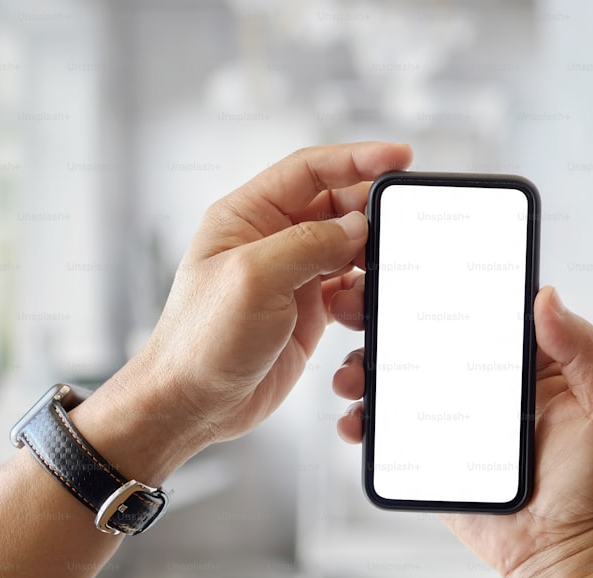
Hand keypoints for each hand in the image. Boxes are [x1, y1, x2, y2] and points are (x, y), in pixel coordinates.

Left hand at [71, 142, 412, 480]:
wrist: (193, 405)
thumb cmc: (202, 341)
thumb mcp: (255, 279)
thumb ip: (310, 243)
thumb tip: (357, 227)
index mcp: (247, 215)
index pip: (310, 169)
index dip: (357, 157)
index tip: (399, 156)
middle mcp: (271, 240)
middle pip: (337, 207)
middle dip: (369, 219)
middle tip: (398, 232)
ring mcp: (291, 276)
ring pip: (349, 251)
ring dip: (367, 267)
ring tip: (366, 289)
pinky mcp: (307, 311)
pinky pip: (349, 290)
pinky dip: (361, 300)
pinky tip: (354, 317)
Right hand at [333, 285, 592, 577]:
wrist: (559, 550)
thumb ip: (586, 349)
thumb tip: (547, 296)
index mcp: (525, 356)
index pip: (477, 305)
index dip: (438, 281)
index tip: (401, 267)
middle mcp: (484, 376)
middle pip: (425, 332)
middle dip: (383, 314)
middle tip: (354, 307)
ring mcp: (452, 411)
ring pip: (398, 374)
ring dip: (364, 364)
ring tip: (351, 375)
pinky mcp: (429, 449)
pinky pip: (388, 425)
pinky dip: (362, 416)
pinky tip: (355, 418)